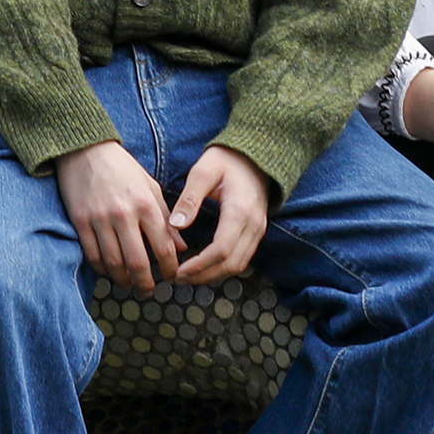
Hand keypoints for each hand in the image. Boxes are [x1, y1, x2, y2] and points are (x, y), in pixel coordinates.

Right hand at [55, 140, 182, 296]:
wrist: (86, 150)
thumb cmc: (122, 168)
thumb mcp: (151, 187)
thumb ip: (167, 217)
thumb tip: (181, 247)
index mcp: (146, 204)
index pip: (163, 247)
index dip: (169, 268)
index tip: (171, 276)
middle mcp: (124, 214)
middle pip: (138, 262)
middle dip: (146, 283)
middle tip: (150, 290)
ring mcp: (100, 219)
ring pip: (114, 264)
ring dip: (124, 280)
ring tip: (130, 284)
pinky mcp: (81, 222)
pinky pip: (93, 255)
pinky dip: (103, 269)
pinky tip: (110, 272)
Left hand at [167, 145, 273, 285]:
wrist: (255, 155)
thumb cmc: (228, 160)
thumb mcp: (204, 171)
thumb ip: (190, 198)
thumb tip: (175, 224)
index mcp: (239, 211)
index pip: (221, 250)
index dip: (199, 266)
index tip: (179, 271)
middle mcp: (253, 225)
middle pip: (231, 264)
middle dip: (204, 276)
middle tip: (179, 278)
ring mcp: (258, 230)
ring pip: (238, 265)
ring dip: (214, 275)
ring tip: (189, 276)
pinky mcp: (256, 232)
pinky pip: (242, 258)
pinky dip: (223, 267)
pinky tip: (205, 267)